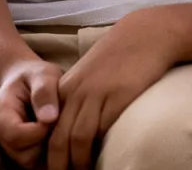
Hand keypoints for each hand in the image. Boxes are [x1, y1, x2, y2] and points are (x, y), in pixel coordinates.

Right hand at [0, 58, 62, 168]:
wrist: (28, 80)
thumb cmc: (36, 75)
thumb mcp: (42, 75)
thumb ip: (44, 92)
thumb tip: (50, 118)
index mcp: (2, 114)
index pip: (15, 135)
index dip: (38, 130)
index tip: (54, 116)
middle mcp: (3, 136)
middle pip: (23, 156)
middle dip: (47, 143)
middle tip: (61, 124)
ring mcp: (13, 147)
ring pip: (32, 163)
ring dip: (51, 150)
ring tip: (62, 128)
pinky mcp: (26, 153)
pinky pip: (40, 163)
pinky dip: (53, 153)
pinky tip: (62, 135)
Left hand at [48, 10, 180, 169]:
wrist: (144, 34)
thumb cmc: (119, 57)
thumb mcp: (88, 76)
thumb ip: (77, 100)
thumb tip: (72, 131)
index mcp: (65, 90)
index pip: (47, 131)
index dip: (48, 155)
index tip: (53, 169)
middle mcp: (76, 93)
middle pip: (58, 140)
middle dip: (59, 166)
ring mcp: (96, 94)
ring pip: (78, 139)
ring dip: (79, 163)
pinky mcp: (118, 96)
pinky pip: (103, 128)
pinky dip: (100, 147)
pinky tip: (104, 157)